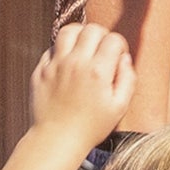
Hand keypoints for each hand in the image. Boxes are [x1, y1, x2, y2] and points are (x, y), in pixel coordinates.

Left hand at [29, 25, 135, 155]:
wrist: (57, 140)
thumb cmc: (90, 128)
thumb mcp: (118, 108)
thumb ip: (127, 80)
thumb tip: (124, 59)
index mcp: (98, 72)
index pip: (113, 40)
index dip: (119, 45)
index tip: (118, 56)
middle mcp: (76, 63)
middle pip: (92, 29)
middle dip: (102, 36)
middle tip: (102, 49)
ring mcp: (56, 65)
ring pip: (68, 31)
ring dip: (79, 35)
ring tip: (83, 47)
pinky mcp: (41, 70)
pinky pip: (52, 48)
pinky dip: (62, 50)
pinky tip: (68, 63)